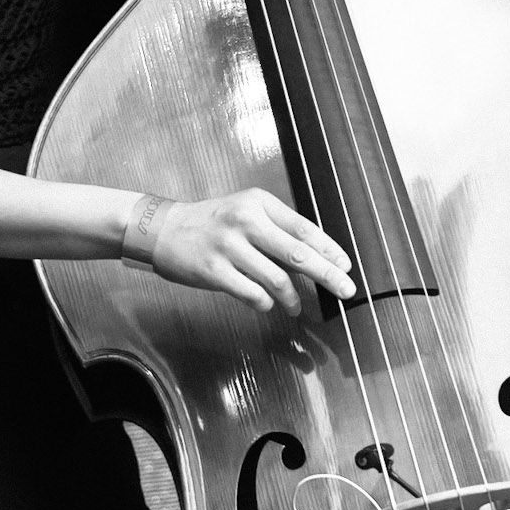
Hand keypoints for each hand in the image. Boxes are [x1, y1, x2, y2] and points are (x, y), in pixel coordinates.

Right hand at [152, 188, 355, 314]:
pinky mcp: (214, 270)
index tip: (346, 266)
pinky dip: (265, 303)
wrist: (162, 230)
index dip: (329, 249)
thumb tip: (315, 259)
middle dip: (328, 275)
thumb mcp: (244, 213)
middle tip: (347, 290)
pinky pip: (252, 294)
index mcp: (258, 203)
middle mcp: (245, 221)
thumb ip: (276, 231)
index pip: (304, 228)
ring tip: (296, 307)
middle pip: (298, 253)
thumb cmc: (210, 224)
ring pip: (277, 279)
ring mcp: (229, 246)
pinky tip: (267, 304)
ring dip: (292, 298)